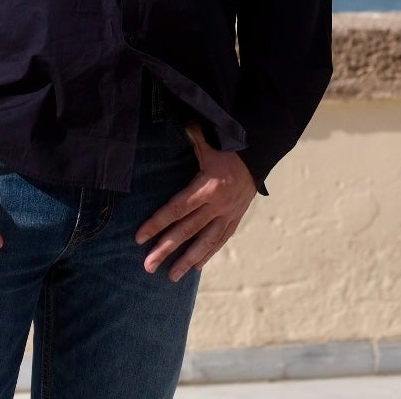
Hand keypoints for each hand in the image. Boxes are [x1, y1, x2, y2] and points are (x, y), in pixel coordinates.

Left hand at [134, 122, 257, 281]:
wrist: (261, 156)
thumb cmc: (230, 147)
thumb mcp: (211, 141)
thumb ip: (193, 135)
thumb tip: (179, 122)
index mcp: (208, 187)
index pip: (177, 208)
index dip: (157, 223)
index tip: (139, 237)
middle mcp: (217, 205)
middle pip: (187, 231)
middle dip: (166, 249)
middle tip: (147, 266)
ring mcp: (228, 214)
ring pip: (205, 242)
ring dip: (187, 261)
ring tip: (170, 277)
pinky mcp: (235, 218)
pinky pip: (220, 240)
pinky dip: (208, 254)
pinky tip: (195, 267)